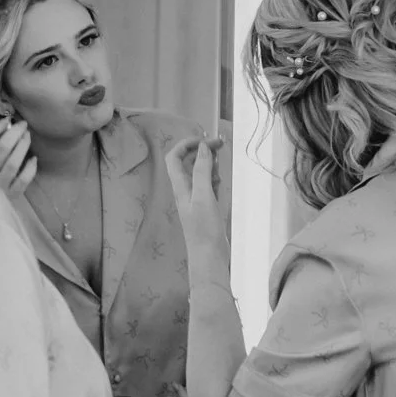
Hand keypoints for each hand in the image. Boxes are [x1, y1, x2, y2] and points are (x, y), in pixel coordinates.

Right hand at [0, 117, 36, 194]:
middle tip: (22, 124)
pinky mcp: (10, 196)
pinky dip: (30, 169)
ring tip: (27, 136)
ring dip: (22, 147)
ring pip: (13, 164)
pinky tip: (33, 159)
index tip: (7, 120)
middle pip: (2, 150)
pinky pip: (22, 181)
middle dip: (14, 133)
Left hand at [165, 135, 228, 251]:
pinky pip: (208, 186)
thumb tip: (203, 148)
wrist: (209, 256)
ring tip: (220, 163)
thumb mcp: (203, 195)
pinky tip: (219, 181)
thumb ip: (202, 171)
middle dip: (202, 151)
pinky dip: (213, 179)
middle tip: (220, 145)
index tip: (205, 140)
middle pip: (188, 163)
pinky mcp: (206, 208)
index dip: (187, 144)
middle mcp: (185, 190)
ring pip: (200, 173)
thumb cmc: (204, 228)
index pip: (175, 157)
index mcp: (180, 186)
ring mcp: (196, 199)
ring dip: (209, 164)